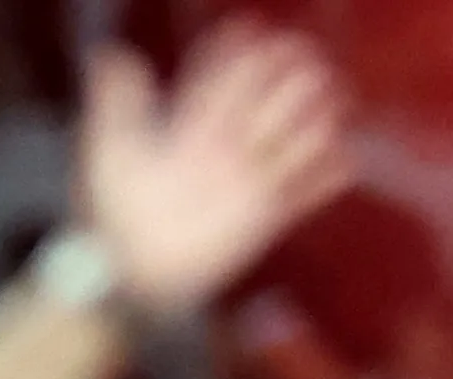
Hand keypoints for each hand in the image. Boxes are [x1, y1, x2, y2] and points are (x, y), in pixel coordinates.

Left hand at [80, 18, 353, 314]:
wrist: (125, 272)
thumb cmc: (111, 211)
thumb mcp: (108, 150)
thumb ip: (116, 104)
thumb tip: (114, 54)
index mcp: (188, 129)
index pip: (219, 83)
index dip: (235, 56)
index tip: (252, 31)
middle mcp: (223, 151)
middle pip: (264, 106)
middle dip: (286, 82)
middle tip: (306, 60)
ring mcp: (244, 184)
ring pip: (289, 145)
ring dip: (314, 123)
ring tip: (333, 101)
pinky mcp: (260, 220)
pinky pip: (301, 197)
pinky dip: (324, 181)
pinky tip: (343, 161)